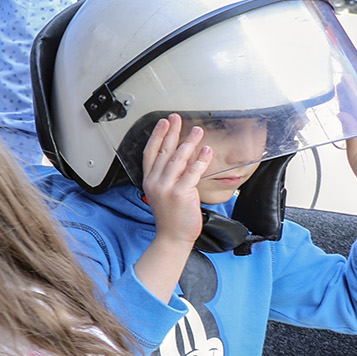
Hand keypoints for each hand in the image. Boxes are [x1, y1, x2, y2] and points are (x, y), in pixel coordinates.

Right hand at [141, 113, 212, 245]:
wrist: (172, 236)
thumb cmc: (171, 217)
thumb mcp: (164, 193)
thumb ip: (170, 176)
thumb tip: (183, 158)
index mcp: (150, 181)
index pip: (150, 153)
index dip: (157, 136)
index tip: (164, 123)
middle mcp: (155, 182)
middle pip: (163, 152)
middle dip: (171, 132)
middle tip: (177, 118)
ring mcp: (166, 188)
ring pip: (177, 159)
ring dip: (188, 142)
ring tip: (197, 130)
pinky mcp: (180, 193)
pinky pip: (192, 172)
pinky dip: (200, 160)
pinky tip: (206, 150)